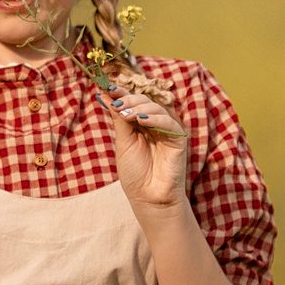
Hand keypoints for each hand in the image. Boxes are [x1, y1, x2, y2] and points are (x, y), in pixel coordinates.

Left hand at [100, 85, 188, 210]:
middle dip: (128, 99)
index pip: (132, 102)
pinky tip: (142, 120)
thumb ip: (119, 119)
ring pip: (157, 109)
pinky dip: (156, 119)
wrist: (147, 198)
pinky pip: (170, 123)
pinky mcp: (178, 140)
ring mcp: (167, 131)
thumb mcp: (123, 142)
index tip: (107, 87)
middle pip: (144, 101)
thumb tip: (105, 96)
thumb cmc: (135, 173)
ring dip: (139, 108)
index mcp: (140, 124)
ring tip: (125, 114)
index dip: (122, 93)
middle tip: (116, 104)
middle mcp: (155, 124)